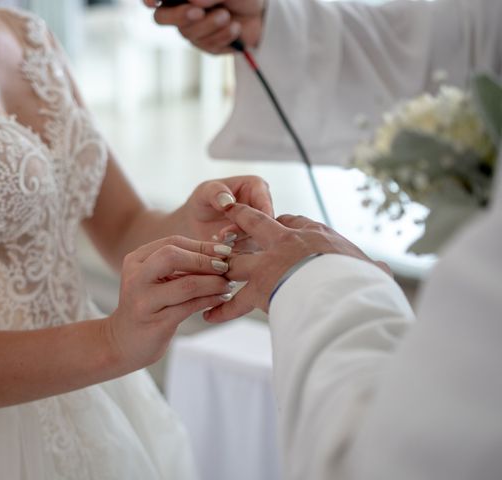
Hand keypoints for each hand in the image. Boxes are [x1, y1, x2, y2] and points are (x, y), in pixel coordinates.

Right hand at [104, 235, 233, 369]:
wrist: (124, 342)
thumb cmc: (148, 306)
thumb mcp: (155, 279)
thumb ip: (179, 264)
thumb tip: (218, 252)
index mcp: (135, 260)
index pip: (172, 242)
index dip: (201, 245)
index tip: (224, 251)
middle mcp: (136, 278)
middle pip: (173, 256)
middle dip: (205, 260)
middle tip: (226, 267)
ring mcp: (144, 302)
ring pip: (187, 284)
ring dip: (214, 283)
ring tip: (228, 284)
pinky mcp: (156, 323)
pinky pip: (190, 307)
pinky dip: (210, 300)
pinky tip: (221, 299)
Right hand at [144, 0, 265, 53]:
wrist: (261, 13)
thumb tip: (194, 1)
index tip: (152, 1)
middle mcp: (180, 9)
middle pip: (161, 17)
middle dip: (178, 16)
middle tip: (197, 12)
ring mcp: (191, 29)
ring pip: (186, 32)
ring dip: (209, 24)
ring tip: (227, 16)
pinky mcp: (205, 45)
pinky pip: (206, 46)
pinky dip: (223, 36)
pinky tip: (235, 28)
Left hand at [181, 175, 272, 246]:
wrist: (195, 223)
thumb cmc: (202, 201)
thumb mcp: (204, 192)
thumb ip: (215, 192)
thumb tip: (227, 201)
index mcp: (258, 187)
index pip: (265, 203)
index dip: (254, 215)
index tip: (237, 222)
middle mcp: (264, 208)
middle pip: (265, 224)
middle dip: (245, 232)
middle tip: (223, 236)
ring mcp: (262, 228)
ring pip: (260, 241)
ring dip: (240, 245)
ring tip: (219, 242)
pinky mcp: (255, 245)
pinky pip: (252, 254)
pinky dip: (238, 254)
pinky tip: (222, 251)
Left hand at [203, 204, 391, 321]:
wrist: (344, 289)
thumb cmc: (361, 278)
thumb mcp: (368, 270)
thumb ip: (371, 270)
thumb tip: (384, 272)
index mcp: (314, 235)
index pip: (294, 220)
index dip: (284, 222)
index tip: (279, 223)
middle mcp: (286, 242)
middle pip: (256, 224)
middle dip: (240, 221)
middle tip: (228, 222)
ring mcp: (269, 264)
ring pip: (237, 258)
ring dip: (222, 263)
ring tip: (208, 266)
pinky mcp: (259, 288)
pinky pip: (234, 301)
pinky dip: (221, 309)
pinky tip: (207, 315)